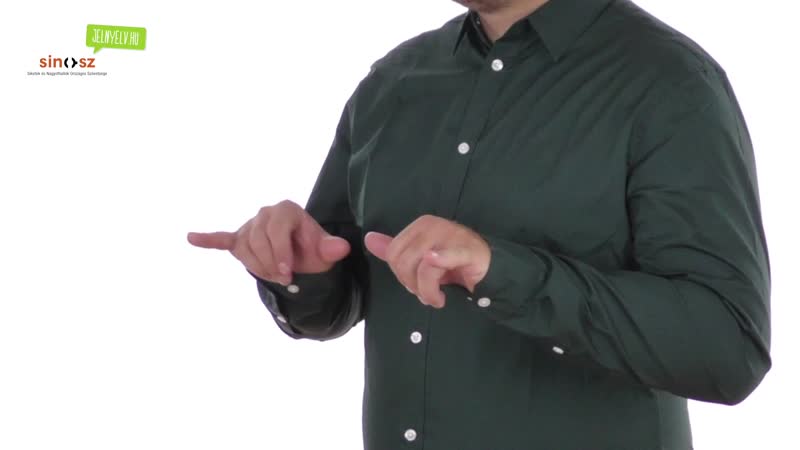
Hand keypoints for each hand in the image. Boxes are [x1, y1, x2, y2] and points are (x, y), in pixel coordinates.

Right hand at [187, 200, 350, 284]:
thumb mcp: (325, 252)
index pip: (276, 232)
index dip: (281, 255)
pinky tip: (192, 238)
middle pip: (258, 241)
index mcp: (287, 210)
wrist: (302, 257)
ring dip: (258, 266)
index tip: (287, 274)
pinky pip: (223, 239)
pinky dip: (208, 240)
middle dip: (270, 264)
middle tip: (284, 278)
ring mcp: (250, 225)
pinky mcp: (239, 238)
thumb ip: (331, 249)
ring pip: (244, 249)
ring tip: (273, 274)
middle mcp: (266, 213)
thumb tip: (341, 248)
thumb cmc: (313, 252)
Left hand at [364, 215, 490, 307]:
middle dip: (412, 285)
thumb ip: (395, 249)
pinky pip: (439, 263)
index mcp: (420, 225)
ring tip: (437, 297)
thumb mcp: (420, 259)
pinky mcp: (465, 250)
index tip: (416, 285)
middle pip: (402, 261)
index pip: (393, 254)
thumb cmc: (454, 265)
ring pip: (419, 268)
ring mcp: (450, 235)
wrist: (490, 269)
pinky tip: (441, 291)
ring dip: (426, 292)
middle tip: (428, 293)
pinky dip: (435, 280)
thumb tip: (369, 239)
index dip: (401, 276)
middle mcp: (433, 225)